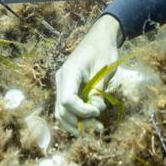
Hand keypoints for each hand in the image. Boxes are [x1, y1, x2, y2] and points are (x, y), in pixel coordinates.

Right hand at [54, 16, 122, 133]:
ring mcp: (63, 84)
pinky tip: (90, 120)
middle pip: (62, 110)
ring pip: (61, 112)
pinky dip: (76, 116)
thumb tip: (94, 110)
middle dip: (79, 122)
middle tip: (99, 127)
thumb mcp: (104, 71)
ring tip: (96, 127)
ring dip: (77, 123)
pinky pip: (67, 107)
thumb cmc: (104, 51)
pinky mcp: (67, 88)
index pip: (67, 100)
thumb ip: (97, 92)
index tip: (98, 111)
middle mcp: (62, 79)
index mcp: (70, 72)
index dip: (82, 111)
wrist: (100, 38)